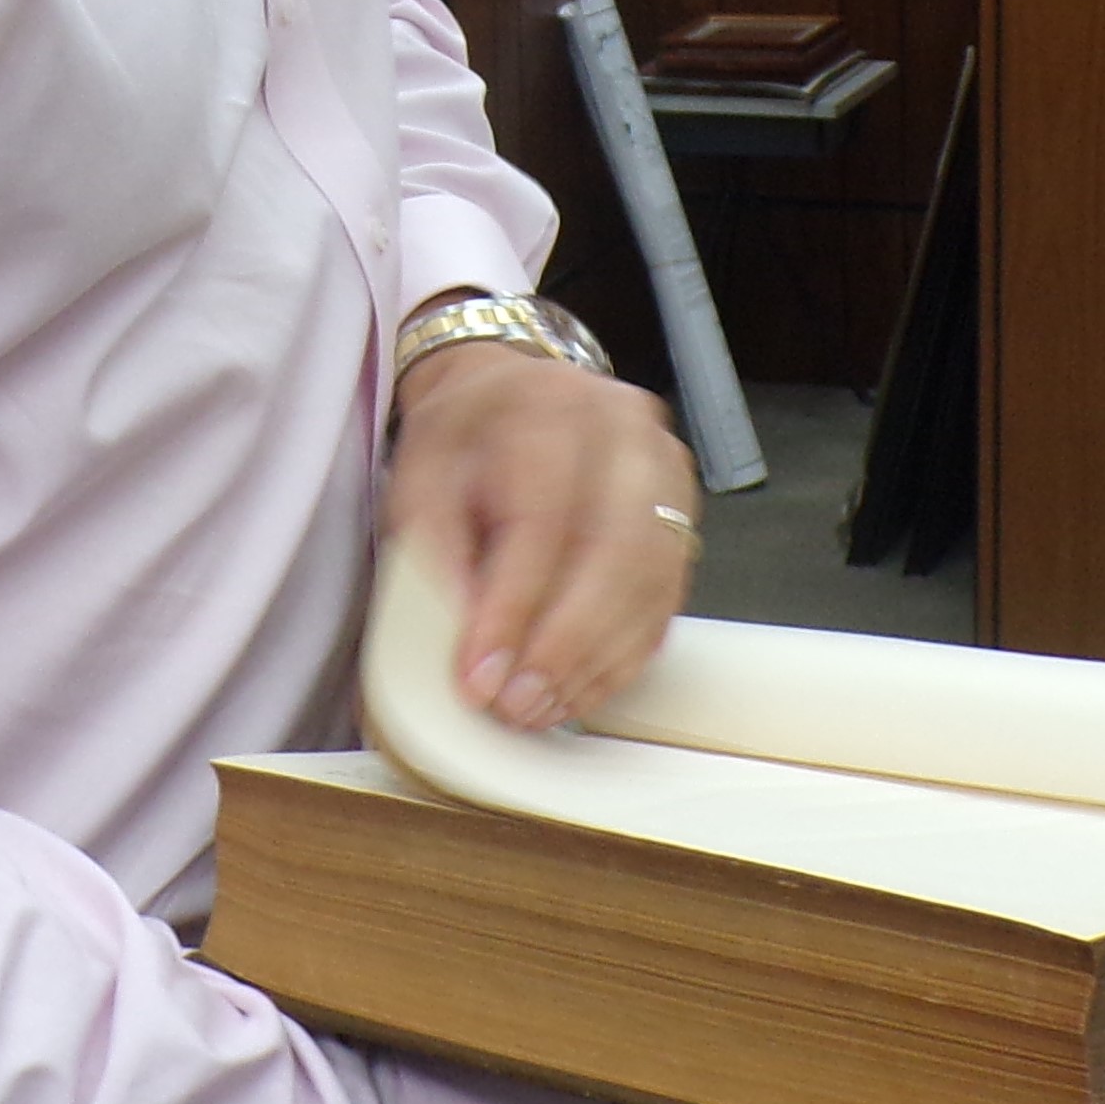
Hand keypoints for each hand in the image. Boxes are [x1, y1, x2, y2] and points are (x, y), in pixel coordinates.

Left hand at [384, 327, 697, 729]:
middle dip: (565, 645)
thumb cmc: (466, 437)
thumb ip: (438, 550)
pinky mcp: (683, 512)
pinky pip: (667, 598)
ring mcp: (665, 469)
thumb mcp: (420, 475)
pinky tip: (581, 688)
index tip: (482, 675)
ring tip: (543, 708)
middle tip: (518, 704)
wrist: (512, 395)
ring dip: (597, 660)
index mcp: (549, 405)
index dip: (513, 607)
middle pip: (617, 550)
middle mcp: (623, 430)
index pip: (543, 517)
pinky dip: (625, 656)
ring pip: (652, 581)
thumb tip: (470, 639)